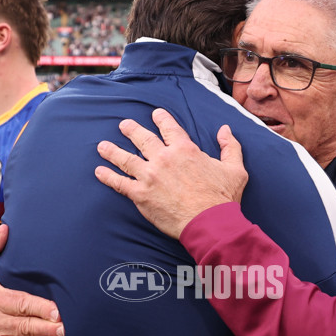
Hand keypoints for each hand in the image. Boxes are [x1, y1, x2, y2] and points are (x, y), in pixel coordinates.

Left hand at [96, 108, 247, 238]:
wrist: (209, 222)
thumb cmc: (223, 198)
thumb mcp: (235, 169)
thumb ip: (230, 146)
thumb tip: (224, 129)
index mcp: (185, 149)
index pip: (169, 128)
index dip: (161, 119)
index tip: (155, 114)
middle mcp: (164, 158)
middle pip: (142, 139)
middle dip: (131, 129)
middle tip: (123, 125)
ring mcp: (149, 176)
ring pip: (125, 158)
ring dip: (112, 151)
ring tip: (102, 146)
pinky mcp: (141, 195)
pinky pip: (119, 183)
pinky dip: (107, 176)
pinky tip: (99, 171)